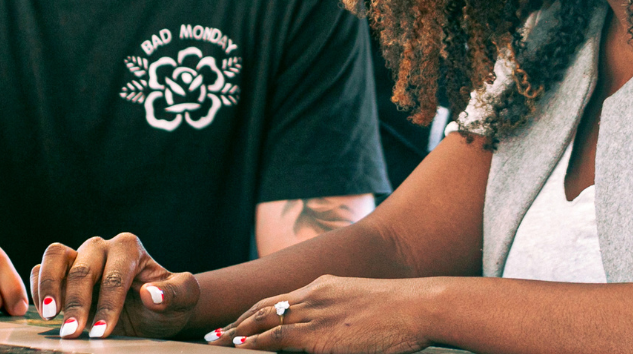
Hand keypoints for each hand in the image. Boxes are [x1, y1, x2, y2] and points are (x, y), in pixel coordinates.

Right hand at [30, 233, 198, 338]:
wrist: (152, 313)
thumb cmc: (167, 304)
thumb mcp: (183, 300)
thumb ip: (175, 293)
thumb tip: (150, 293)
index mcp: (130, 248)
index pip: (116, 274)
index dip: (108, 304)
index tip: (103, 333)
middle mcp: (102, 247)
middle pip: (83, 268)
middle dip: (77, 302)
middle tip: (73, 334)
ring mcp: (79, 258)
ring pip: (55, 257)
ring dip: (49, 287)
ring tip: (50, 316)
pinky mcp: (60, 273)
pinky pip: (39, 270)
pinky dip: (36, 288)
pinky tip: (43, 313)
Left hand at [206, 275, 434, 353]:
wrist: (418, 306)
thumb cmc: (400, 312)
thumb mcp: (364, 307)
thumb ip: (342, 316)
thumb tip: (335, 332)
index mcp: (326, 285)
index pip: (280, 298)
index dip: (255, 311)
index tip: (236, 322)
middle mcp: (316, 294)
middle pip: (266, 306)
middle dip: (238, 322)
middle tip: (214, 334)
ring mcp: (318, 313)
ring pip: (266, 321)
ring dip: (238, 334)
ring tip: (216, 343)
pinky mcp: (322, 335)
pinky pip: (280, 337)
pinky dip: (256, 341)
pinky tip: (240, 347)